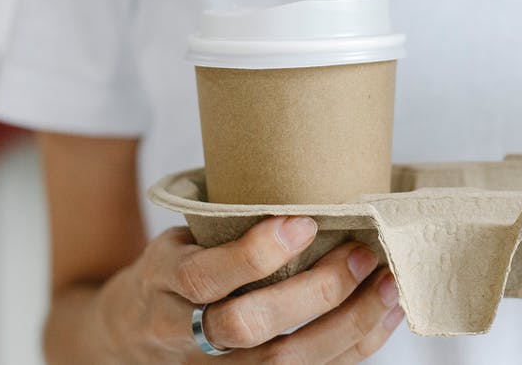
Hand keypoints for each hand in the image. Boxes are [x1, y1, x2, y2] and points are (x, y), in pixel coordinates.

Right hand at [96, 217, 403, 363]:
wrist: (133, 332)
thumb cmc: (176, 267)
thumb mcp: (182, 236)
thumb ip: (229, 223)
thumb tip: (314, 176)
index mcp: (163, 280)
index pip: (201, 278)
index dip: (255, 255)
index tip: (304, 222)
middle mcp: (182, 331)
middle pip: (247, 327)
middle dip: (314, 292)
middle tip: (360, 253)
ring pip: (283, 362)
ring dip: (347, 323)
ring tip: (388, 284)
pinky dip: (355, 345)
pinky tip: (386, 313)